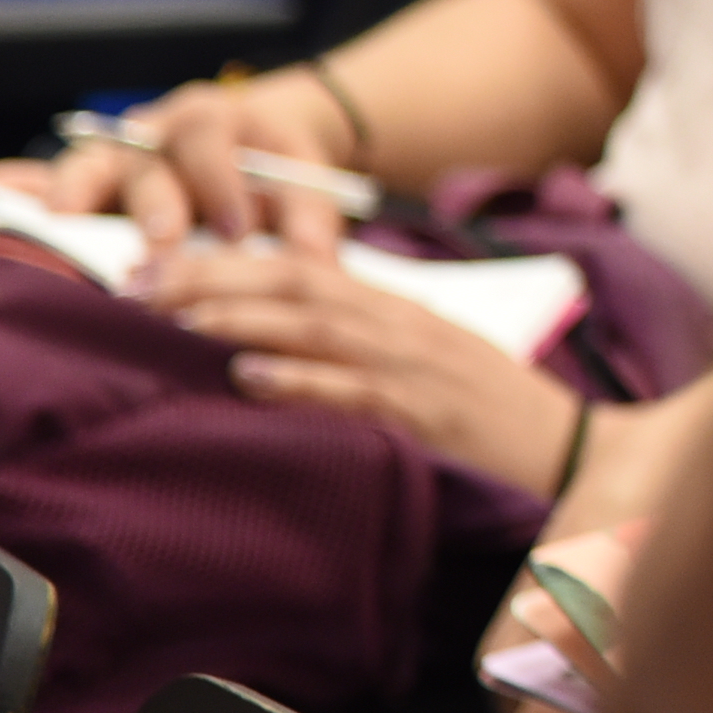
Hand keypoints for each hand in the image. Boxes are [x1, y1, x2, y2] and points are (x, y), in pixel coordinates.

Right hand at [38, 73, 363, 252]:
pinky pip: (25, 186)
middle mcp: (150, 133)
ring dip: (71, 206)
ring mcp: (107, 159)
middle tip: (161, 243)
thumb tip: (316, 263)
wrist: (256, 147)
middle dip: (151, 204)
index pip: (208, 144)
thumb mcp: (307, 181)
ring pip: (79, 172)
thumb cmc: (278, 169)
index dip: (220, 184)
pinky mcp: (76, 187)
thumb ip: (312, 217)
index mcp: (210, 119)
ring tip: (63, 240)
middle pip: (142, 162)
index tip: (237, 228)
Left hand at [143, 244, 587, 489]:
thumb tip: (279, 345)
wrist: (574, 451)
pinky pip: (354, 391)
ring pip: (316, 325)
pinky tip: (249, 375)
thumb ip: (364, 348)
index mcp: (399, 312)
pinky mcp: (427, 415)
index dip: (225, 260)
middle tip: (139, 284)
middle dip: (213, 278)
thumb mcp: (430, 365)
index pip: (301, 267)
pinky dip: (300, 379)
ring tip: (176, 315)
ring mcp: (415, 368)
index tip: (157, 268)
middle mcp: (402, 327)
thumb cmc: (499, 416)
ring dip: (242, 316)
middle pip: (297, 284)